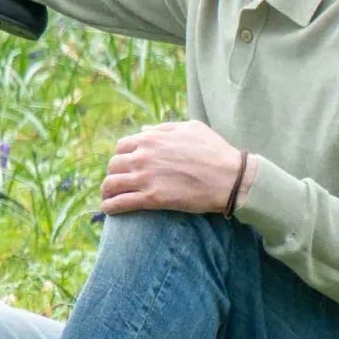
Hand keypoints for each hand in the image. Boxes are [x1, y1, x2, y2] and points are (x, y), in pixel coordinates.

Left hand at [100, 121, 254, 216]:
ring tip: (108, 197)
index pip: (122, 147)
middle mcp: (143, 156)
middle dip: (114, 174)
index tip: (125, 166)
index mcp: (151, 138)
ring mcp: (146, 177)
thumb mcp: (190, 128)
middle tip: (118, 183)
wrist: (230, 178)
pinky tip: (108, 210)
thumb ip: (164, 128)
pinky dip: (110, 207)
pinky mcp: (152, 198)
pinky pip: (121, 203)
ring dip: (107, 191)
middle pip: (113, 165)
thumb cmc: (215, 151)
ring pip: (111, 184)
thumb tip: (144, 129)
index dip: (121, 157)